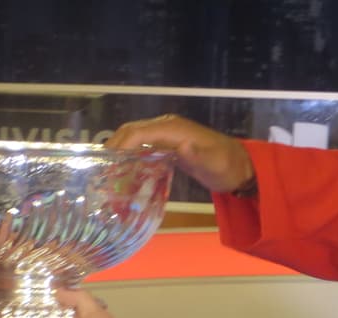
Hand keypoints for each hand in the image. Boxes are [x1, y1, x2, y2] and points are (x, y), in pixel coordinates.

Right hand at [107, 113, 255, 195]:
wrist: (239, 167)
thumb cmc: (226, 166)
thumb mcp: (214, 163)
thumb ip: (198, 156)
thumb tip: (182, 148)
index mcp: (174, 129)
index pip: (138, 132)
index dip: (120, 146)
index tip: (105, 165)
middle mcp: (167, 126)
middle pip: (131, 130)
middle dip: (113, 147)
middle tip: (98, 170)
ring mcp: (167, 134)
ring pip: (134, 136)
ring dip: (119, 150)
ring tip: (106, 171)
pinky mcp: (167, 144)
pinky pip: (142, 144)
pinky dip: (128, 154)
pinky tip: (123, 170)